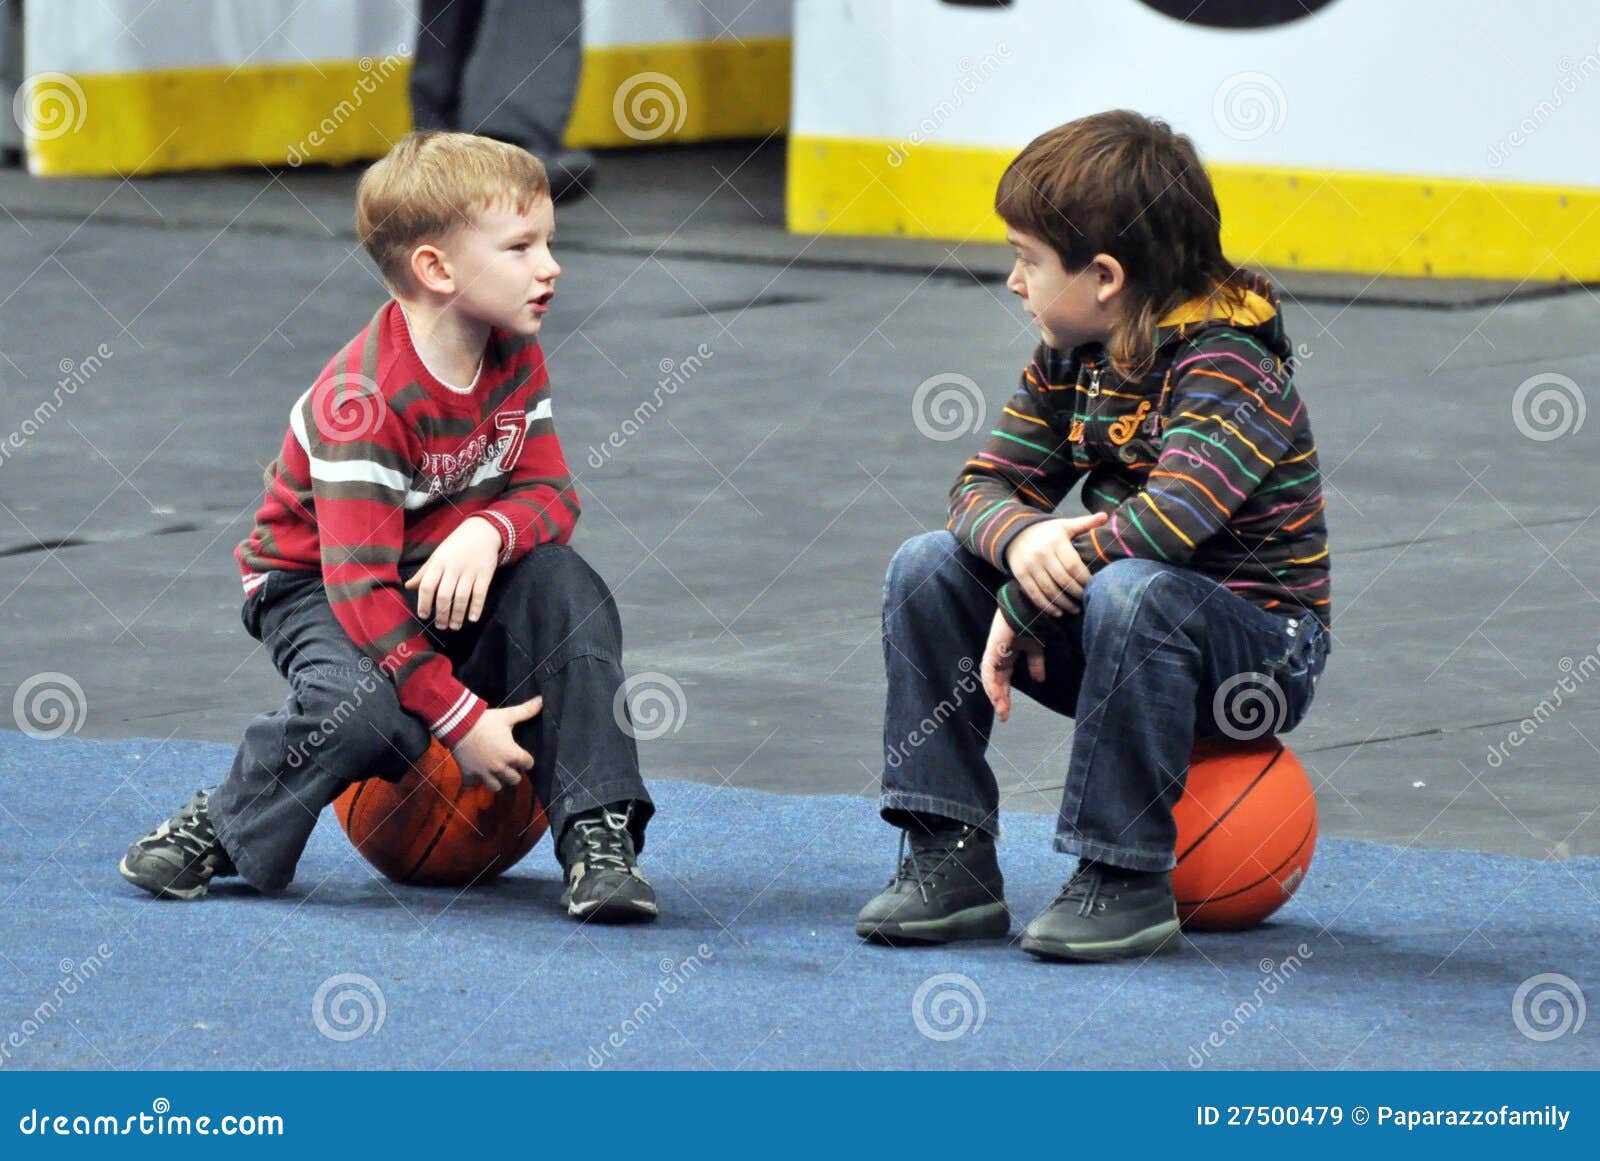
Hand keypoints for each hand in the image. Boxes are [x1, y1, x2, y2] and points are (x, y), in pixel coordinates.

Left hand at [405, 516, 501, 630]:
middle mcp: (453, 568)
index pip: (427, 586)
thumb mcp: (437, 555)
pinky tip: (472, 618)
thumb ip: (424, 572)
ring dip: (457, 615)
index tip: (423, 615)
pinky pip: (480, 594)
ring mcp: (470, 571)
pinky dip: (476, 607)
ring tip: (455, 626)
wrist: (482, 531)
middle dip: (441, 614)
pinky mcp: (485, 574)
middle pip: (444, 595)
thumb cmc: (456, 545)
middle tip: (441, 626)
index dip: (423, 602)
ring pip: (461, 597)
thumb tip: (408, 586)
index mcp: (438, 563)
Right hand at [452, 697, 542, 790]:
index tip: (522, 756)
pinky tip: (477, 772)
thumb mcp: (507, 715)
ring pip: (497, 787)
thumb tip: (542, 700)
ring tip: (496, 771)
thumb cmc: (485, 720)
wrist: (458, 723)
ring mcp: (483, 773)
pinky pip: (474, 785)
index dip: (527, 760)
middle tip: (509, 764)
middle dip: (514, 772)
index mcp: (511, 754)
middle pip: (515, 780)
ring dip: (498, 780)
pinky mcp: (468, 774)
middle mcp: (499, 767)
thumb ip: (526, 711)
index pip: (529, 764)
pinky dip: (475, 781)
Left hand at [981, 608, 1044, 722]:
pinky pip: (988, 670)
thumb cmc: (1029, 623)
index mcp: (1006, 658)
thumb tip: (1039, 679)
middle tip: (1004, 716)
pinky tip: (995, 695)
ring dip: (995, 695)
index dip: (1005, 697)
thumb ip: (1035, 663)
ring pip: (990, 679)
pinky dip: (991, 683)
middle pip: (996, 684)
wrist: (1027, 608)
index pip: (1003, 682)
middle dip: (1000, 700)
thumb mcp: (1034, 648)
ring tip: (1001, 710)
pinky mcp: (992, 649)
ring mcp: (993, 653)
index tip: (1007, 713)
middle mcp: (998, 658)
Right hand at [1003, 512, 1109, 616]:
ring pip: (1050, 590)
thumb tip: (1105, 516)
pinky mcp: (1020, 575)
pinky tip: (1058, 612)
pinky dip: (1047, 606)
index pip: (1074, 566)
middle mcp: (1041, 554)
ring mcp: (1029, 566)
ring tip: (1075, 609)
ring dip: (1064, 604)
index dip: (1085, 580)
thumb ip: (1085, 523)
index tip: (1094, 587)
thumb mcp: (1065, 525)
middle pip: (1063, 580)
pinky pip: (1035, 594)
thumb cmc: (1047, 532)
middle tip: (1086, 600)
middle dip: (1077, 593)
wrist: (1015, 533)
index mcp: (1056, 542)